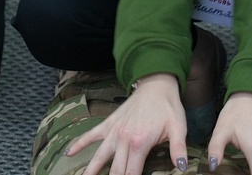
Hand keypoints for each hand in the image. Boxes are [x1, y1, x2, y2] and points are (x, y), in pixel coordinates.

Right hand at [67, 74, 188, 174]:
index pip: (131, 174)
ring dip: (91, 171)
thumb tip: (183, 168)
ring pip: (99, 157)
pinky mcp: (108, 124)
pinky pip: (90, 135)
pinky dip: (79, 144)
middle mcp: (123, 139)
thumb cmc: (168, 108)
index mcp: (140, 143)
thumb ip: (178, 150)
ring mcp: (113, 132)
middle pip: (115, 170)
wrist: (155, 85)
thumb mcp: (178, 128)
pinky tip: (68, 153)